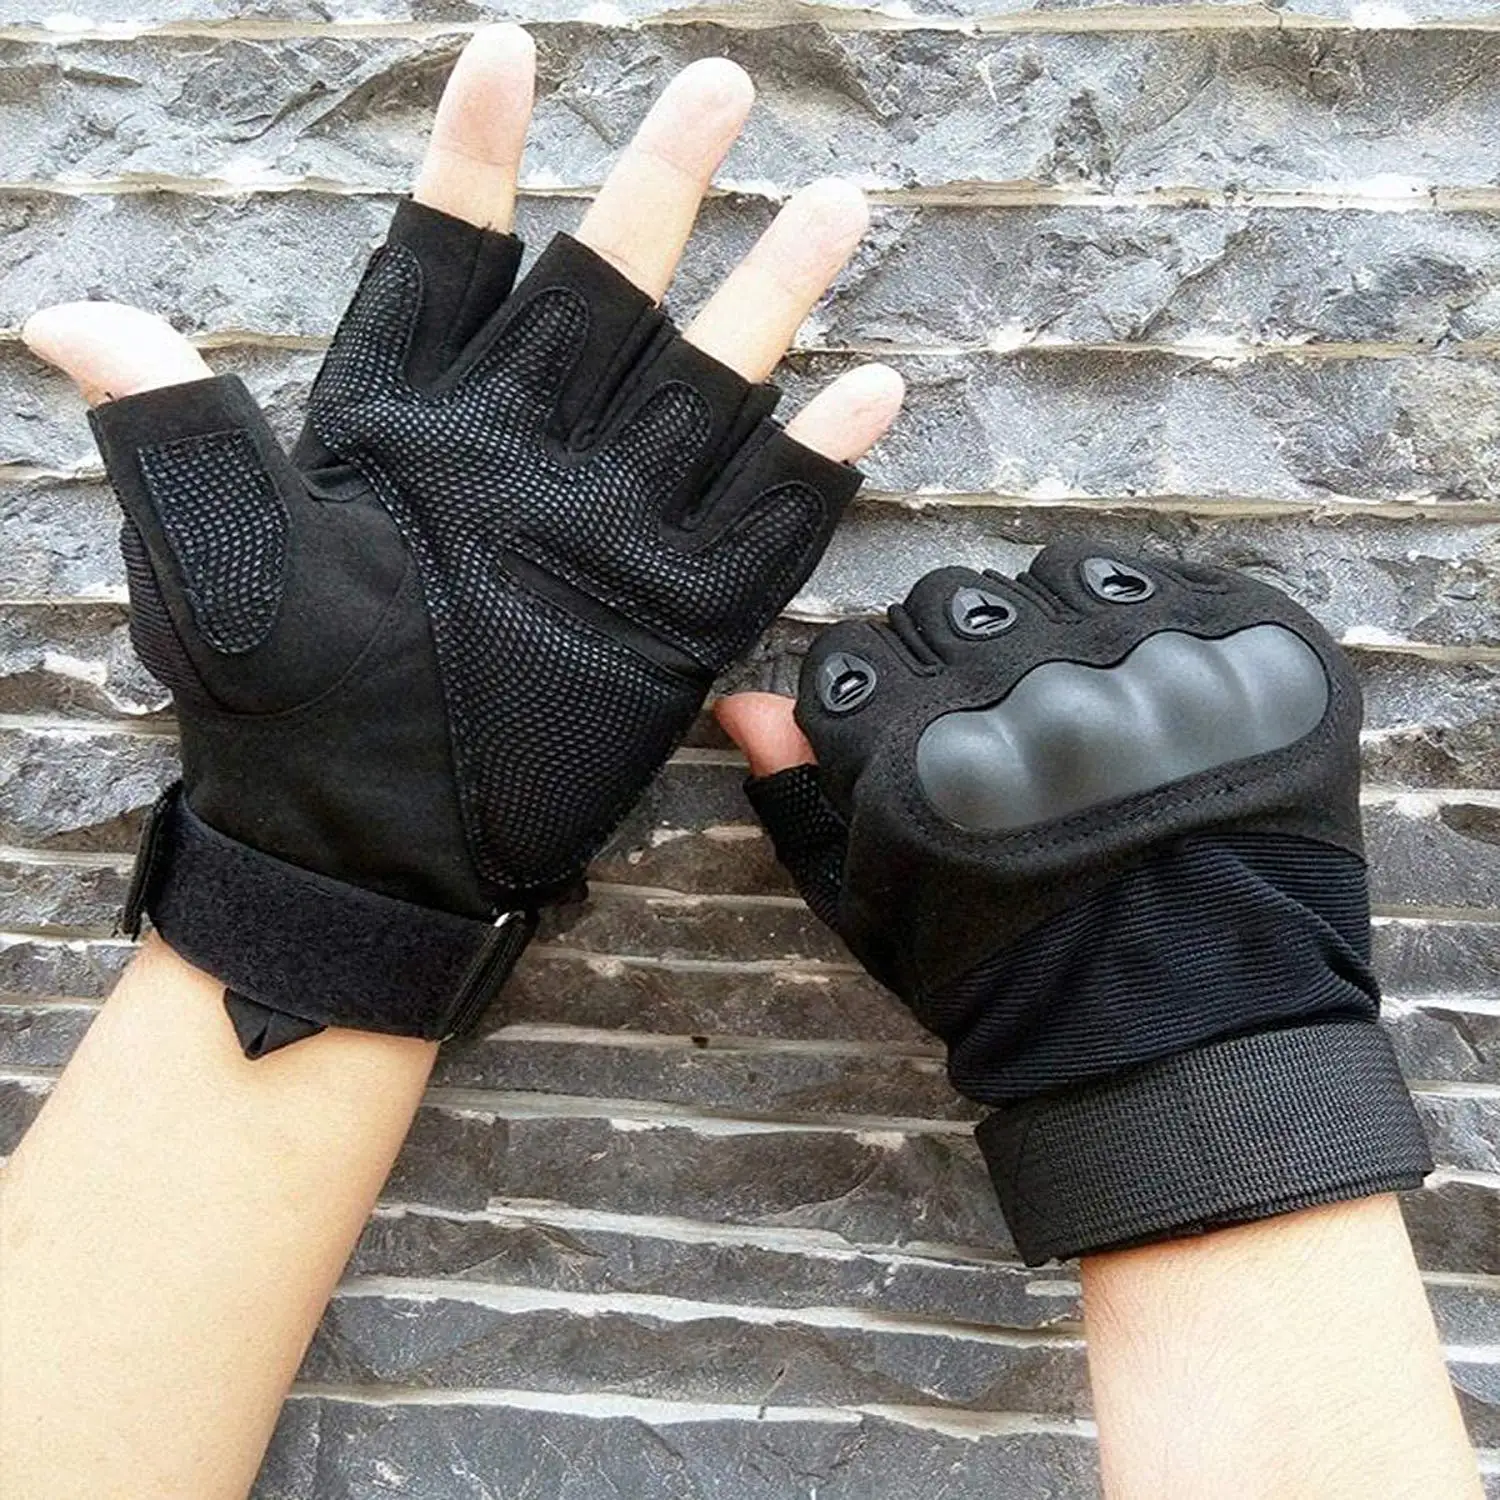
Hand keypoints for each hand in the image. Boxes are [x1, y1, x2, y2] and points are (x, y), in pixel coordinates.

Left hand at [23, 27, 903, 1056]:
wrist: (367, 854)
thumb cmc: (281, 714)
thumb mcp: (217, 569)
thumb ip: (178, 434)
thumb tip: (64, 312)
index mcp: (409, 428)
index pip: (448, 265)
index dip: (475, 163)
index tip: (507, 55)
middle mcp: (522, 458)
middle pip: (604, 296)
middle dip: (662, 189)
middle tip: (719, 87)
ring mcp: (606, 533)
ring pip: (701, 390)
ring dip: (767, 302)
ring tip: (829, 208)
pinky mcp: (671, 620)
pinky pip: (758, 530)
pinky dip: (813, 468)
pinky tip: (868, 396)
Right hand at [718, 544, 1430, 1262]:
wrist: (1185, 1041)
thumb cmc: (1008, 986)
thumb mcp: (875, 911)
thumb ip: (801, 798)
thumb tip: (742, 702)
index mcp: (914, 748)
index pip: (853, 657)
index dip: (879, 708)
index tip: (919, 750)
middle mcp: (1021, 685)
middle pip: (946, 603)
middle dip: (959, 665)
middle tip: (1008, 740)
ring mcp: (1140, 660)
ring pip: (1051, 581)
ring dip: (1051, 636)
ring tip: (1089, 724)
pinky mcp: (1240, 649)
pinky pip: (1161, 583)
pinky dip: (1149, 630)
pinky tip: (1156, 706)